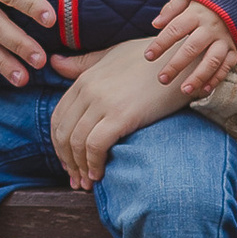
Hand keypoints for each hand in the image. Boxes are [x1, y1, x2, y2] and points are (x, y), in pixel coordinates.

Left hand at [48, 37, 195, 187]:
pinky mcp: (122, 115)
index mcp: (84, 79)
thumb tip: (53, 63)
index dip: (59, 145)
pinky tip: (99, 174)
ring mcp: (104, 102)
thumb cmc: (151, 58)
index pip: (58, 118)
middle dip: (67, 161)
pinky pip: (96, 145)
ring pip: (77, 143)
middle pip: (64, 133)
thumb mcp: (113, 54)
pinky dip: (94, 164)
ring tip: (87, 182)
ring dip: (79, 168)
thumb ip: (83, 63)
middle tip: (76, 179)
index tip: (69, 162)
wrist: (183, 59)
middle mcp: (88, 90)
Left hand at [147, 0, 236, 98]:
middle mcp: (210, 28)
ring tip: (184, 90)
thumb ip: (171, 9)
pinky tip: (203, 90)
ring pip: (211, 61)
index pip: (174, 30)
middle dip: (176, 65)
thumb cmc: (207, 0)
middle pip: (192, 48)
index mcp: (196, 14)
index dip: (160, 44)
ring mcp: (224, 39)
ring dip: (198, 77)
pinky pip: (227, 66)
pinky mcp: (235, 48)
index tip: (148, 56)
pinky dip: (216, 79)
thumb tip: (155, 24)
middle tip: (162, 79)